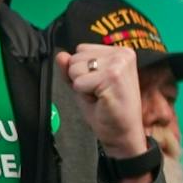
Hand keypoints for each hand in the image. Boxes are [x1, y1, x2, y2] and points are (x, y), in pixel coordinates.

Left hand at [55, 44, 145, 161]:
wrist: (122, 133)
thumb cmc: (107, 110)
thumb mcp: (86, 84)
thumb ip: (72, 68)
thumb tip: (60, 55)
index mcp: (120, 52)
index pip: (81, 49)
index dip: (84, 70)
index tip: (100, 84)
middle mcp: (122, 54)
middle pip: (76, 57)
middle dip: (82, 77)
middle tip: (100, 92)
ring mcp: (119, 64)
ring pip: (75, 68)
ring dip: (82, 86)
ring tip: (100, 96)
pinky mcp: (112, 76)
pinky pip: (78, 82)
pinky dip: (84, 95)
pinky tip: (101, 100)